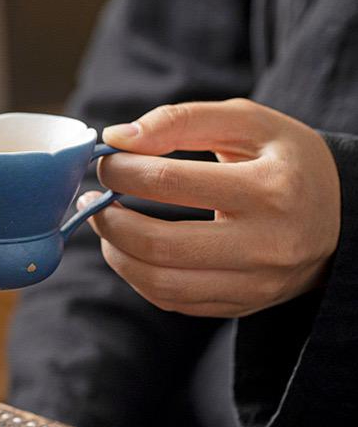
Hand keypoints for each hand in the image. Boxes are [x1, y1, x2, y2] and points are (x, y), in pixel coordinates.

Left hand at [78, 98, 341, 317]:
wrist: (340, 213)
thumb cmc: (284, 158)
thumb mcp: (247, 122)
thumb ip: (182, 120)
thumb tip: (117, 138)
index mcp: (271, 189)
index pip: (171, 183)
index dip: (123, 170)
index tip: (105, 158)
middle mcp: (267, 245)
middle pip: (160, 244)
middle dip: (109, 218)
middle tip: (94, 196)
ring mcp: (256, 284)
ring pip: (161, 284)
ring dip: (116, 252)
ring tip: (105, 222)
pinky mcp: (244, 306)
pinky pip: (174, 301)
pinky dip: (140, 276)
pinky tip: (131, 248)